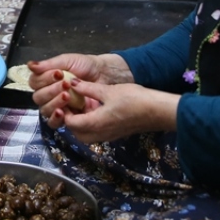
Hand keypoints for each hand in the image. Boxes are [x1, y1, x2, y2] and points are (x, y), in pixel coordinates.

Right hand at [26, 53, 129, 113]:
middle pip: (38, 98)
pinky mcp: (66, 118)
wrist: (104, 75)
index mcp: (45, 80)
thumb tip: (29, 65)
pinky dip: (56, 118)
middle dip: (51, 91)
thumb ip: (48, 64)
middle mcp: (48, 95)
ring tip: (67, 96)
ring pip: (45, 110)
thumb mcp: (67, 61)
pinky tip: (62, 112)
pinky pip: (54, 123)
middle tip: (65, 85)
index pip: (34, 82)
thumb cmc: (84, 66)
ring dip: (54, 103)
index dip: (44, 79)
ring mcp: (56, 107)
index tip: (58, 73)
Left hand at [44, 79, 179, 143]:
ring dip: (79, 124)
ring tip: (80, 107)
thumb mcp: (108, 91)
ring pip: (85, 135)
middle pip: (75, 132)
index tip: (63, 98)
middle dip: (70, 119)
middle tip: (69, 103)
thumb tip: (72, 83)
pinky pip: (95, 134)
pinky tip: (92, 111)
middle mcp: (99, 134)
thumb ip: (88, 88)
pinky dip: (89, 126)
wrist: (157, 111)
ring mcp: (107, 136)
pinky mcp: (114, 135)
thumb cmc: (133, 99)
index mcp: (95, 123)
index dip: (64, 111)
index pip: (70, 122)